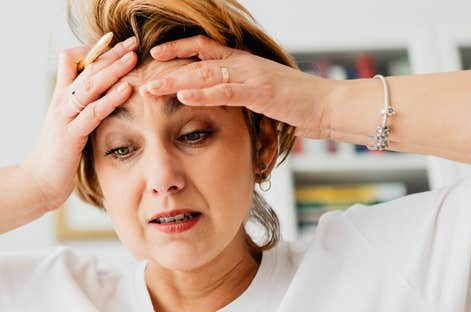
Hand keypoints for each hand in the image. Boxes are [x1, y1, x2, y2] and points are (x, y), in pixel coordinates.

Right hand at [20, 36, 137, 209]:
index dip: (93, 50)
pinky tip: (127, 89)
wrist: (39, 182)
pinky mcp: (71, 135)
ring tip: (133, 57)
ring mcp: (64, 117)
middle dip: (111, 52)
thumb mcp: (71, 124)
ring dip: (113, 69)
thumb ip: (84, 108)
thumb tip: (106, 96)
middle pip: (86, 67)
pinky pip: (93, 112)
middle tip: (133, 41)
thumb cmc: (59, 154)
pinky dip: (111, 99)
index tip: (116, 44)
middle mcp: (61, 101)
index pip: (72, 60)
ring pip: (90, 85)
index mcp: (61, 97)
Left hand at [139, 35, 337, 138]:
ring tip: (150, 87)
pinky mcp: (260, 92)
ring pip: (205, 73)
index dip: (178, 49)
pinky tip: (182, 95)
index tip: (155, 54)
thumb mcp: (265, 95)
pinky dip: (202, 93)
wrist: (330, 105)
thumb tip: (226, 100)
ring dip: (175, 81)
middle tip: (140, 74)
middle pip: (197, 59)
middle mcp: (244, 64)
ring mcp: (251, 76)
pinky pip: (225, 91)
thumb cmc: (299, 104)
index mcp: (243, 62)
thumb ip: (243, 94)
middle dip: (166, 66)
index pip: (204, 48)